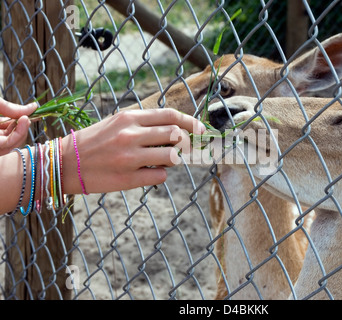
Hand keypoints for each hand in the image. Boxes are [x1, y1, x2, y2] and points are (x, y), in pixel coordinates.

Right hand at [0, 98, 37, 155]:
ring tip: (21, 115)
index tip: (25, 118)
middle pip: (9, 145)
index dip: (19, 132)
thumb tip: (33, 107)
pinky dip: (9, 127)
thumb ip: (10, 108)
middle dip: (20, 132)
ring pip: (6, 140)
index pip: (7, 144)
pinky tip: (15, 117)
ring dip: (16, 129)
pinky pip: (2, 135)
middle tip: (27, 118)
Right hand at [61, 108, 205, 193]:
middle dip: (183, 143)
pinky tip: (147, 173)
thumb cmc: (94, 142)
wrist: (65, 164)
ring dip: (173, 159)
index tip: (201, 129)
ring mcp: (130, 158)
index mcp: (128, 117)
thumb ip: (143, 123)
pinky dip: (160, 175)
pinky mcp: (129, 178)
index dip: (191, 122)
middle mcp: (130, 135)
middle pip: (175, 134)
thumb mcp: (116, 123)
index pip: (170, 116)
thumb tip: (175, 129)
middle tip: (180, 148)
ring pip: (172, 156)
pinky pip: (161, 176)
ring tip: (162, 161)